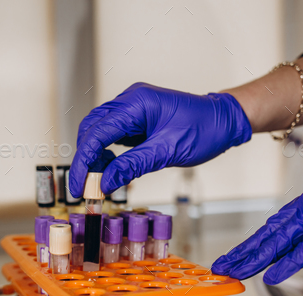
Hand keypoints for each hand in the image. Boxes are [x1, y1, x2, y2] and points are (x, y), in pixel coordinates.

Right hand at [69, 83, 251, 196]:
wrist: (224, 122)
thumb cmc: (204, 130)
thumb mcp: (167, 152)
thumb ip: (133, 166)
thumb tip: (105, 184)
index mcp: (136, 103)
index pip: (96, 132)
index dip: (84, 162)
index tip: (78, 186)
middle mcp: (130, 100)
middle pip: (92, 128)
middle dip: (86, 158)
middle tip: (86, 187)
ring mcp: (133, 108)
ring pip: (100, 131)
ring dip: (95, 156)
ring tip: (100, 180)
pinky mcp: (138, 118)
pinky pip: (114, 134)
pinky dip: (108, 152)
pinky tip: (111, 168)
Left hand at [212, 95, 302, 284]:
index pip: (280, 225)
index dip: (258, 242)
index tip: (240, 254)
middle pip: (273, 231)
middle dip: (246, 251)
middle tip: (222, 265)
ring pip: (282, 236)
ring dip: (256, 256)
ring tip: (234, 269)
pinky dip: (290, 260)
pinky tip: (272, 273)